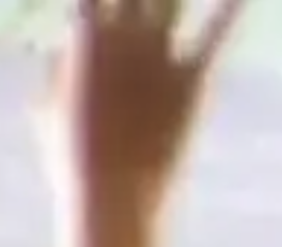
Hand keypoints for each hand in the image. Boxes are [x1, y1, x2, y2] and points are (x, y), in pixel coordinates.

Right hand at [45, 0, 247, 215]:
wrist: (112, 194)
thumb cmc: (73, 161)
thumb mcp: (48, 113)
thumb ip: (54, 73)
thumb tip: (60, 51)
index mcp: (84, 36)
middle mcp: (124, 35)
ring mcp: (160, 54)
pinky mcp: (193, 79)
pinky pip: (218, 33)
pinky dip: (232, 8)